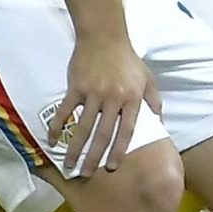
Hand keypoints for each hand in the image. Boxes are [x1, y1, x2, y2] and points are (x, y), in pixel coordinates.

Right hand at [49, 34, 159, 177]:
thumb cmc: (127, 59)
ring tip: (69, 165)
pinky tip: (52, 141)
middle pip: (103, 134)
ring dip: (75, 148)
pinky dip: (58, 127)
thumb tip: (160, 123)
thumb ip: (154, 102)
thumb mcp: (147, 79)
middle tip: (86, 174)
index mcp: (132, 99)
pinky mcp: (76, 87)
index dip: (119, 150)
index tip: (112, 167)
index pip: (127, 131)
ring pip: (83, 126)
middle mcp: (113, 98)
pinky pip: (65, 111)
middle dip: (95, 157)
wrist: (105, 36)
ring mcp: (93, 93)